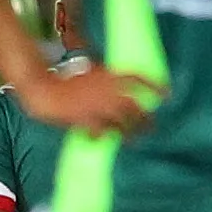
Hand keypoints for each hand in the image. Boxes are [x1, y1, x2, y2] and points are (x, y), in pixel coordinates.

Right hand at [15, 66, 160, 135]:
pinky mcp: (86, 121)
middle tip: (152, 126)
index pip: (138, 79)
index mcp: (109, 76)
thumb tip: (116, 86)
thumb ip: (105, 80)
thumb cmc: (64, 80)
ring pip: (121, 123)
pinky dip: (102, 137)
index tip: (168, 94)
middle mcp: (107, 92)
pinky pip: (101, 132)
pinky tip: (102, 140)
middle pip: (134, 106)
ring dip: (129, 132)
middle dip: (145, 118)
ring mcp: (97, 108)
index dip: (154, 86)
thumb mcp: (89, 71)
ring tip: (134, 140)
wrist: (44, 90)